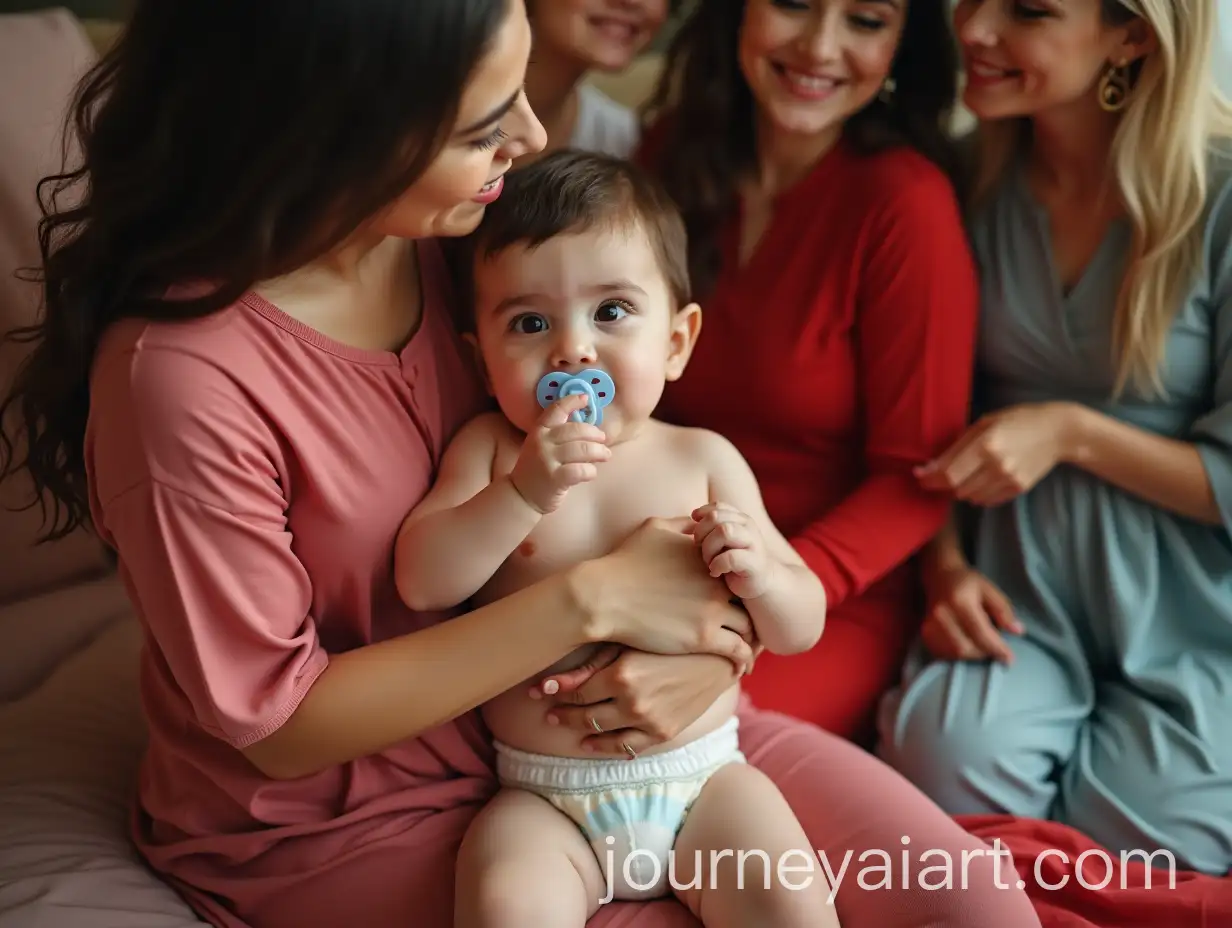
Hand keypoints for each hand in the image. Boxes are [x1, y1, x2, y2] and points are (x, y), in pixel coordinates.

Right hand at [510, 393, 610, 513]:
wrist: (521, 495)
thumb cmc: (538, 468)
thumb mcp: (543, 445)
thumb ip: (559, 434)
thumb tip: (589, 426)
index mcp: (539, 430)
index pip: (556, 410)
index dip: (572, 401)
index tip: (586, 398)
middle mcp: (542, 442)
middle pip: (576, 430)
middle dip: (595, 434)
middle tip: (603, 440)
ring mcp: (547, 460)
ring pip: (582, 449)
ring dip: (599, 452)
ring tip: (605, 455)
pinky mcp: (555, 479)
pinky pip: (581, 470)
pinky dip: (591, 471)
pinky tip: (590, 473)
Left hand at [530, 647, 740, 756]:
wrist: (717, 656)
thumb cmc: (669, 639)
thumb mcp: (629, 644)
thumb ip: (590, 665)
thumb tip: (551, 682)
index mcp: (621, 674)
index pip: (577, 691)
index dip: (556, 693)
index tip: (541, 692)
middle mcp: (633, 702)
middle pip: (584, 716)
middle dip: (562, 714)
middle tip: (548, 712)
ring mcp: (649, 722)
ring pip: (601, 736)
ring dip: (579, 732)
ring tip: (566, 727)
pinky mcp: (663, 733)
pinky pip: (627, 748)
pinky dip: (606, 748)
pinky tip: (591, 742)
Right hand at [584, 516, 755, 669]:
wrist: (602, 596)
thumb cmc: (623, 562)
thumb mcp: (654, 528)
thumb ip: (682, 524)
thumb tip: (699, 522)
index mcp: (708, 557)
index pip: (738, 572)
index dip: (738, 588)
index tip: (735, 602)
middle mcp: (716, 581)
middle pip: (748, 601)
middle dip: (749, 614)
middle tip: (748, 629)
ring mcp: (711, 609)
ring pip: (748, 627)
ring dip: (750, 639)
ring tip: (747, 652)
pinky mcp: (703, 637)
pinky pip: (738, 650)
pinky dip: (743, 660)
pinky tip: (739, 669)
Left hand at [687, 502, 774, 599]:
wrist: (760, 583)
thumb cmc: (734, 561)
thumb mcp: (723, 540)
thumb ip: (712, 526)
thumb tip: (692, 515)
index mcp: (740, 519)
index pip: (717, 507)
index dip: (701, 516)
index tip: (692, 531)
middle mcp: (748, 527)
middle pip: (715, 517)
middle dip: (701, 533)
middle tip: (700, 550)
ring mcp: (754, 544)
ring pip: (725, 531)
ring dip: (709, 549)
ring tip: (709, 562)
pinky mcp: (755, 563)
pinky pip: (731, 557)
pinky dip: (717, 565)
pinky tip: (715, 572)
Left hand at [915, 402, 1079, 505]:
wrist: (1058, 432)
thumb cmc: (1017, 421)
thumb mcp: (984, 424)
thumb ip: (956, 446)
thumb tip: (929, 467)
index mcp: (985, 445)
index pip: (948, 474)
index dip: (929, 479)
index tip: (919, 477)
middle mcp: (996, 466)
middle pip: (957, 488)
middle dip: (942, 484)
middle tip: (938, 475)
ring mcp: (1009, 480)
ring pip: (970, 497)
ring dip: (959, 489)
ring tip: (963, 474)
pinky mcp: (1018, 489)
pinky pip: (987, 500)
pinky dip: (977, 493)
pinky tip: (980, 479)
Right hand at [921, 563, 1021, 662]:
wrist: (939, 576)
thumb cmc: (967, 582)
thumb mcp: (990, 589)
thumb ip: (1003, 610)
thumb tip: (1017, 631)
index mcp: (960, 602)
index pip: (980, 633)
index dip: (996, 648)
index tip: (1009, 658)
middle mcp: (942, 615)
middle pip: (966, 647)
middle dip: (984, 653)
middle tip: (996, 650)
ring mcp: (930, 625)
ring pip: (954, 653)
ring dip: (972, 655)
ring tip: (981, 646)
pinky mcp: (925, 632)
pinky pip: (943, 653)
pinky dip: (958, 655)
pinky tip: (967, 646)